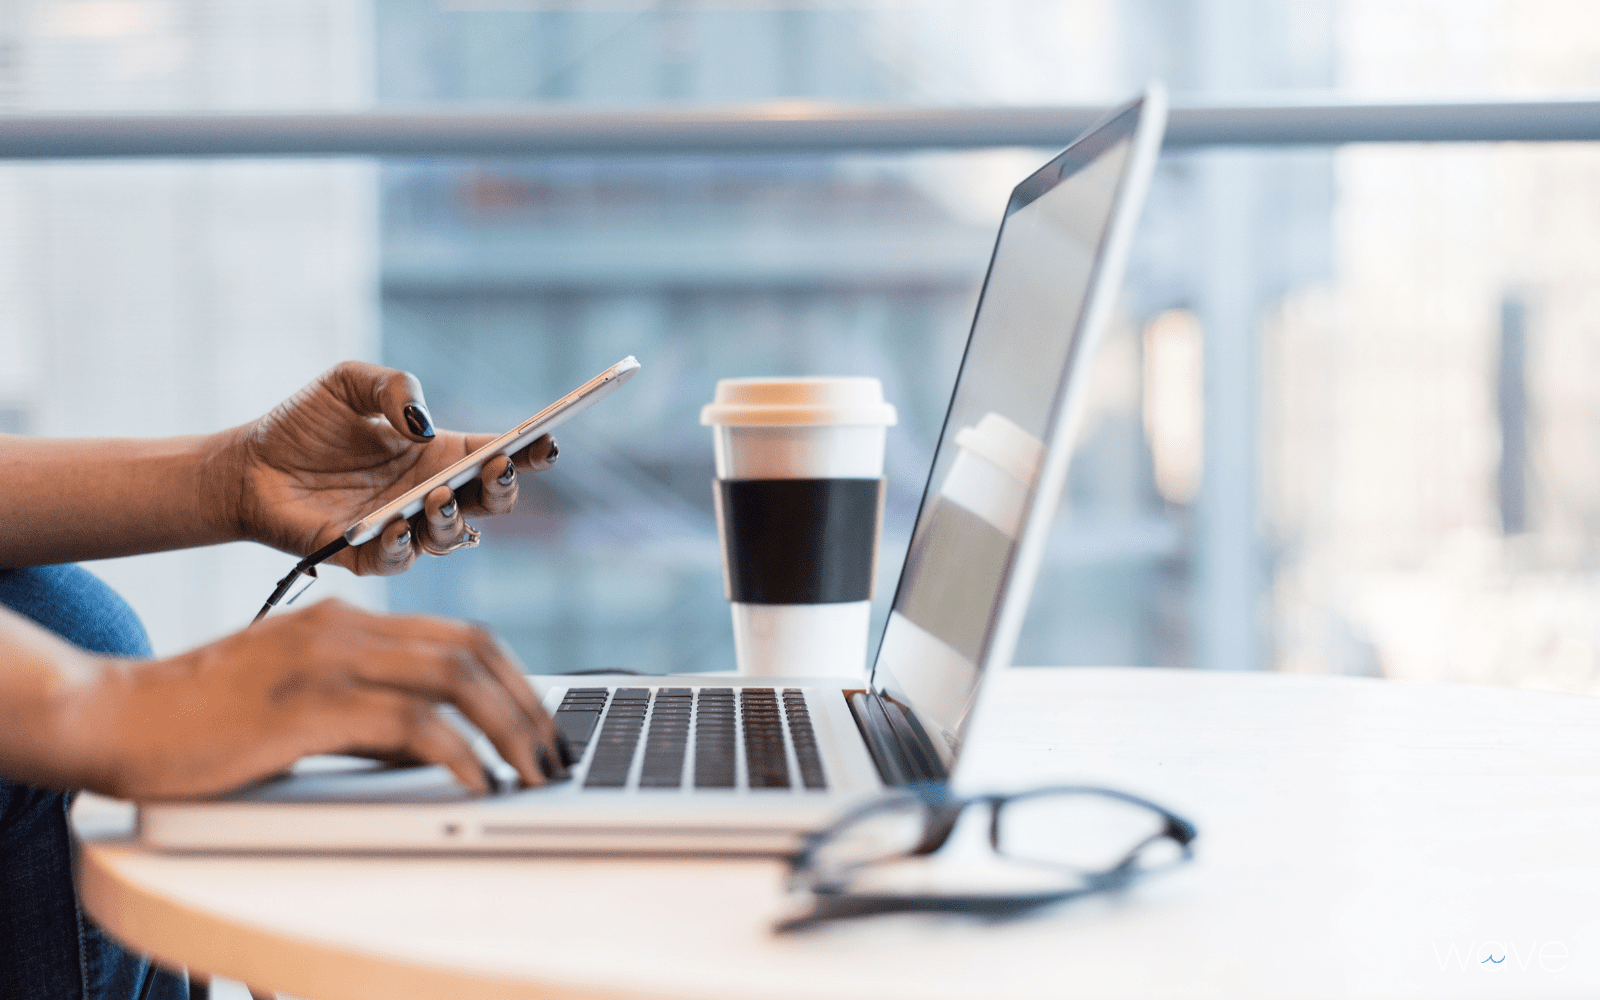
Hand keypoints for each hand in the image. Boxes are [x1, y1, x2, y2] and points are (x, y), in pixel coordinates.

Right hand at [62, 599, 570, 799]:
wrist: (116, 717)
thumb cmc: (205, 719)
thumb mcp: (302, 700)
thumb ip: (368, 711)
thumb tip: (437, 747)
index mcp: (348, 620)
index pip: (462, 635)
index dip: (516, 678)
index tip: (543, 723)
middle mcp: (345, 628)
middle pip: (473, 650)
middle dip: (528, 704)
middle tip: (554, 753)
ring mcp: (327, 661)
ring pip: (455, 679)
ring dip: (509, 729)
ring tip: (532, 773)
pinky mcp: (308, 705)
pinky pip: (410, 724)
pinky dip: (458, 754)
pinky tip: (477, 782)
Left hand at [224, 361, 559, 574]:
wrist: (246, 466)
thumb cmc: (303, 425)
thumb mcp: (348, 383)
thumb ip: (393, 387)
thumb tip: (423, 424)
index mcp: (439, 454)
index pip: (498, 455)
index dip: (529, 451)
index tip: (546, 441)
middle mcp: (430, 495)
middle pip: (490, 503)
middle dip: (503, 489)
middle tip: (497, 468)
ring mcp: (403, 529)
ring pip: (452, 538)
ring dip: (454, 520)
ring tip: (438, 496)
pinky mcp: (366, 556)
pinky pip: (398, 560)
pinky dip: (403, 546)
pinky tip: (396, 525)